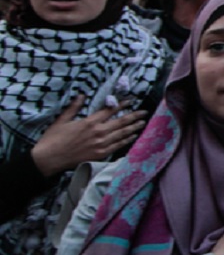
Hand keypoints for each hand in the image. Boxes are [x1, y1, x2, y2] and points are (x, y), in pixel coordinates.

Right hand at [30, 96, 147, 175]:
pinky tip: (133, 136)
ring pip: (122, 134)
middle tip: (144, 112)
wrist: (49, 159)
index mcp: (89, 122)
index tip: (131, 101)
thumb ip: (74, 107)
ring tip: (143, 123)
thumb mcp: (62, 120)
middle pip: (120, 122)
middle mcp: (98, 132)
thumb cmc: (53, 139)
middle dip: (134, 116)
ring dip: (134, 127)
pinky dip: (127, 140)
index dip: (122, 105)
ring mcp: (101, 144)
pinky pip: (118, 146)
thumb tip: (81, 95)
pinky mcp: (100, 154)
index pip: (110, 111)